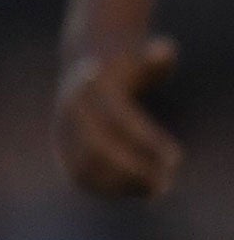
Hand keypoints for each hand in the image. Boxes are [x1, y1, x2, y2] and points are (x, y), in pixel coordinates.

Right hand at [55, 38, 181, 196]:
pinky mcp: (62, 150)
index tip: (178, 158)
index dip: (147, 140)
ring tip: (158, 189)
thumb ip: (153, 60)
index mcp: (86, 85)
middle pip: (99, 146)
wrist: (83, 68)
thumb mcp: (137, 59)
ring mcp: (62, 131)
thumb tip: (166, 49)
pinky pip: (83, 178)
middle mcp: (69, 110)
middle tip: (166, 182)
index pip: (120, 118)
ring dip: (123, 182)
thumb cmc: (121, 66)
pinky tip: (139, 190)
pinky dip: (111, 189)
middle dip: (134, 167)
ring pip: (88, 167)